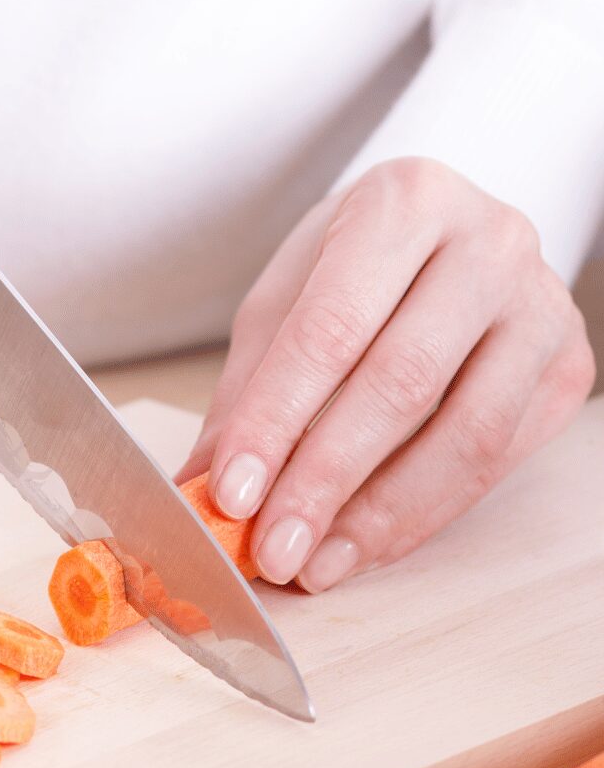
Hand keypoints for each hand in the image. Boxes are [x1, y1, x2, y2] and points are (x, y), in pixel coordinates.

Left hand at [180, 158, 595, 590]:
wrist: (445, 244)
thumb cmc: (355, 270)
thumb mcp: (284, 304)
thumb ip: (248, 393)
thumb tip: (201, 490)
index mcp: (405, 203)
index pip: (331, 327)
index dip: (277, 420)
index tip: (232, 494)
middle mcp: (490, 243)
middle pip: (402, 382)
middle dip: (325, 480)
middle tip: (271, 549)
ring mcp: (541, 307)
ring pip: (465, 435)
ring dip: (379, 516)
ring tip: (313, 564)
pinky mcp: (567, 369)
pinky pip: (496, 463)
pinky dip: (422, 517)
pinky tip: (363, 547)